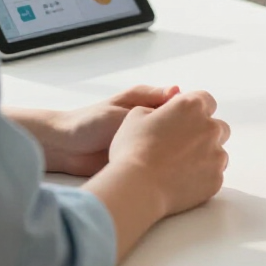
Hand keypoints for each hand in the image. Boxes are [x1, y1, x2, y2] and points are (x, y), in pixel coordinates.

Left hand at [8, 85, 180, 176]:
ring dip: (180, 155)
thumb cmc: (89, 121)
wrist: (65, 149)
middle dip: (190, 137)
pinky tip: (173, 175)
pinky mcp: (140, 163)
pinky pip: (160, 165)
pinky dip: (166, 169)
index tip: (201, 122)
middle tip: (196, 147)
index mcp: (150, 104)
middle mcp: (153, 124)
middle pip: (182, 130)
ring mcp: (148, 145)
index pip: (183, 107)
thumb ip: (148, 103)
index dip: (195, 113)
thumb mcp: (121, 108)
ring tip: (187, 163)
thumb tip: (178, 90)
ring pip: (173, 149)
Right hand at [85, 90, 230, 261]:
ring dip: (206, 156)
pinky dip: (203, 177)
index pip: (206, 100)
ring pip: (219, 152)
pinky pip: (214, 175)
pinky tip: (182, 182)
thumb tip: (166, 111)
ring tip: (181, 167)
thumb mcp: (136, 115)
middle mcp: (211, 127)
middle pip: (217, 127)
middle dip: (204, 133)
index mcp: (193, 106)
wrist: (137, 188)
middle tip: (182, 146)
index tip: (183, 121)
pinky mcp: (216, 179)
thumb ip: (157, 107)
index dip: (194, 110)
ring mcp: (217, 154)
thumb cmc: (133, 149)